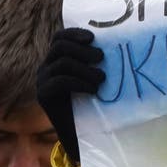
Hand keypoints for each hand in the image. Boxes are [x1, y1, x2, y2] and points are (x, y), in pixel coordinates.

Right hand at [35, 27, 104, 163]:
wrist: (83, 132)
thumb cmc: (96, 101)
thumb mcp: (97, 77)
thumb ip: (99, 61)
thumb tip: (123, 41)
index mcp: (58, 59)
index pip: (59, 37)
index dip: (74, 33)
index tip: (93, 38)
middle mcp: (47, 67)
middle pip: (59, 46)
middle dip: (82, 50)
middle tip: (101, 58)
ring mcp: (43, 81)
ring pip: (62, 63)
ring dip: (85, 69)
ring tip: (101, 79)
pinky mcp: (43, 96)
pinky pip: (58, 81)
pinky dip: (79, 82)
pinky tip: (93, 90)